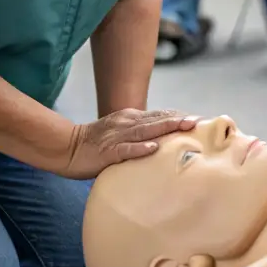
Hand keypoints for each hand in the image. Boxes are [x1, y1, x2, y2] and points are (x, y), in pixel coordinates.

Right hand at [62, 108, 197, 178]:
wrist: (67, 148)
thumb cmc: (96, 145)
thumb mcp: (120, 134)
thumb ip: (139, 135)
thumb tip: (162, 142)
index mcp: (130, 118)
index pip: (159, 115)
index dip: (178, 117)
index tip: (198, 120)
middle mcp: (126, 123)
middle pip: (157, 119)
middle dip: (179, 120)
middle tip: (199, 122)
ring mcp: (117, 136)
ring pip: (145, 130)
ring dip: (166, 128)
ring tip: (185, 128)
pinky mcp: (107, 151)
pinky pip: (125, 149)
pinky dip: (140, 149)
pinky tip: (153, 149)